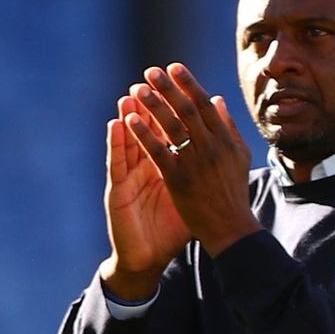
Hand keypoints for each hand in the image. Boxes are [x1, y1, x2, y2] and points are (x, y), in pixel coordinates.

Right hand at [100, 94, 191, 300]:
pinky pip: (118, 163)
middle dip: (150, 102)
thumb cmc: (170, 225)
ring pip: (129, 139)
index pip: (169, 129)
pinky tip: (116, 124)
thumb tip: (217, 146)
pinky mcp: (118, 191)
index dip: (174, 105)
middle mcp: (145, 166)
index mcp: (165, 164)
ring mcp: (130, 177)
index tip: (180, 80)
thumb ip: (202, 165)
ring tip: (131, 90)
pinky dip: (117, 142)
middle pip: (147, 129)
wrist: (148, 257)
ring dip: (130, 114)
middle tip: (150, 76)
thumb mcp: (189, 192)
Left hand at [125, 63, 261, 257]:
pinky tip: (130, 121)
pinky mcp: (179, 181)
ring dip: (154, 106)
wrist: (231, 228)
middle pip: (187, 111)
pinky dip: (144, 135)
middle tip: (150, 71)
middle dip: (168, 89)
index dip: (188, 84)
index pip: (205, 105)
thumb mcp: (239, 156)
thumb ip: (228, 127)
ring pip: (172, 128)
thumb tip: (217, 99)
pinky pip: (158, 153)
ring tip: (137, 89)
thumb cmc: (234, 192)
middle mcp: (211, 148)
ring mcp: (195, 164)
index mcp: (225, 140)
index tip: (174, 67)